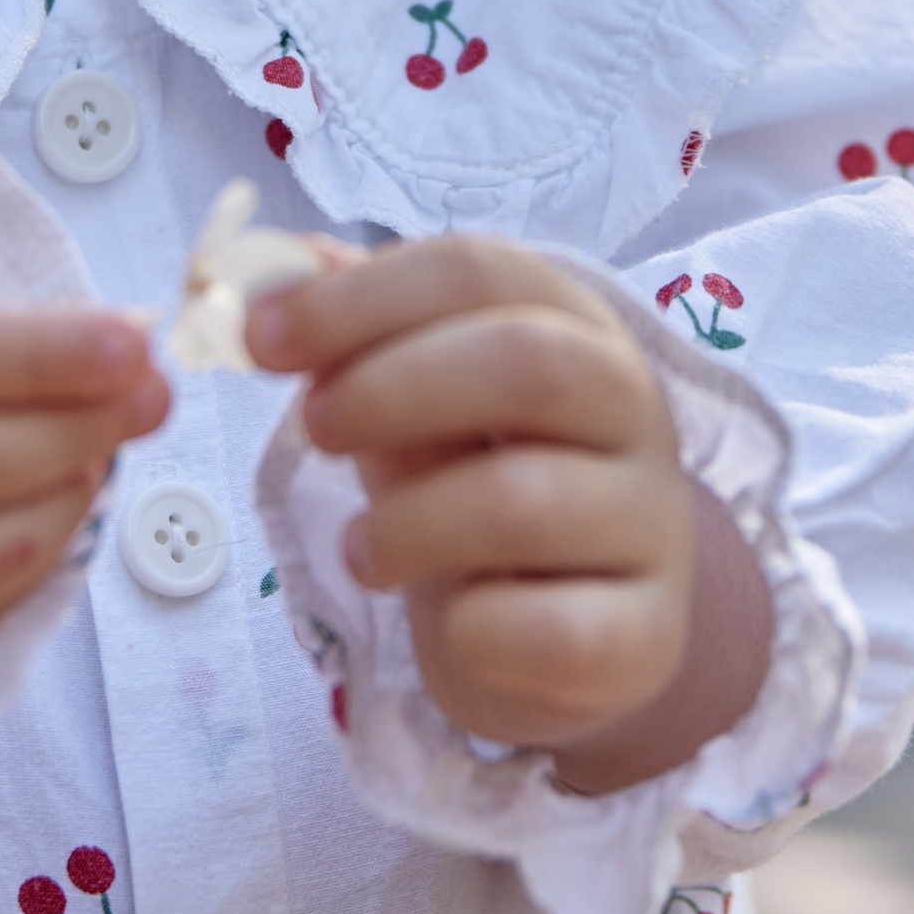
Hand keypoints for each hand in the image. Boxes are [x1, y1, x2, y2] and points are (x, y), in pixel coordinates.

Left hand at [247, 241, 770, 791]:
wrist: (566, 637)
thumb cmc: (478, 493)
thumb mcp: (418, 408)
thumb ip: (355, 341)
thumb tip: (264, 279)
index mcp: (575, 328)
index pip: (479, 272)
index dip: (360, 297)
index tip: (262, 340)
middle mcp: (634, 412)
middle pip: (529, 362)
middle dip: (391, 391)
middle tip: (317, 431)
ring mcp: (651, 529)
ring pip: (523, 502)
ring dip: (406, 526)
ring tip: (365, 552)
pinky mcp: (645, 640)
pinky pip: (548, 630)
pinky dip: (472, 631)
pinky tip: (453, 627)